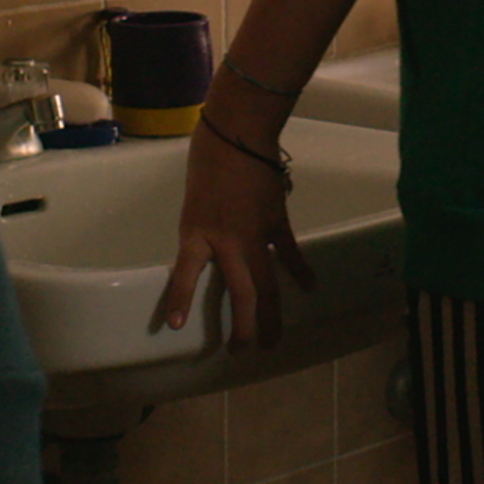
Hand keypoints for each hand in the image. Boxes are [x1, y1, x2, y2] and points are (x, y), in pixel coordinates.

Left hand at [155, 114, 315, 350]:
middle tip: (242, 351)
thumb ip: (202, 230)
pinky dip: (299, 270)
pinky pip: (288, 252)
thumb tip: (212, 252)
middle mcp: (228, 240)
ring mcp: (256, 234)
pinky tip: (309, 288)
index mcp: (198, 231)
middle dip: (244, 327)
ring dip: (272, 315)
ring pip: (268, 283)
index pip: (186, 272)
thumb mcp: (192, 201)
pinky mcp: (276, 221)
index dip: (181, 300)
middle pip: (241, 293)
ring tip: (273, 340)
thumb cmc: (207, 159)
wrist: (239, 132)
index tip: (175, 327)